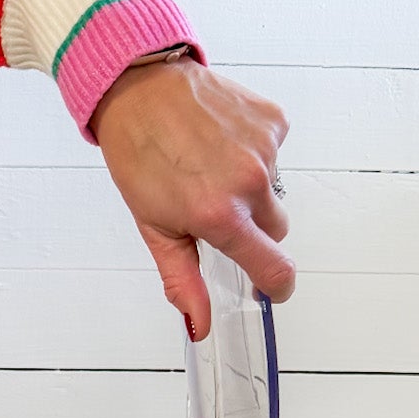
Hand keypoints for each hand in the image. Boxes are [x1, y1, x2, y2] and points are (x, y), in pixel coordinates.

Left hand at [92, 57, 293, 340]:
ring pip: (274, 190)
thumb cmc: (140, 158)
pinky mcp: (273, 121)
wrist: (141, 91)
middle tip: (216, 212)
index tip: (275, 290)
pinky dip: (253, 154)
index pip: (273, 266)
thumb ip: (183, 280)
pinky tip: (221, 142)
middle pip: (276, 229)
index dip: (278, 286)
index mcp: (220, 217)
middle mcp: (249, 183)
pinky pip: (274, 153)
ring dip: (250, 188)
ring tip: (210, 168)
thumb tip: (200, 326)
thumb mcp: (155, 229)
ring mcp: (265, 149)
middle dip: (254, 229)